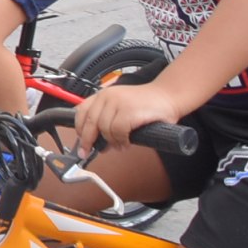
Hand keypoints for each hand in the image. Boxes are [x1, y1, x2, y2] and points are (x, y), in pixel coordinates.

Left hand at [69, 80, 184, 150]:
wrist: (168, 96)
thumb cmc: (147, 104)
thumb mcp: (121, 107)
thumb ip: (108, 119)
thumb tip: (97, 142)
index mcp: (103, 95)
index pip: (81, 111)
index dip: (79, 129)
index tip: (81, 143)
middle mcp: (107, 96)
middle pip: (89, 123)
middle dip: (88, 141)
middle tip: (90, 152)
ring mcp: (118, 103)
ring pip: (104, 129)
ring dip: (111, 142)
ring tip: (119, 146)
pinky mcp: (129, 111)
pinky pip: (118, 132)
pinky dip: (121, 141)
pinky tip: (126, 143)